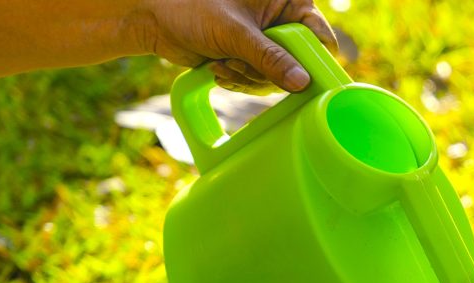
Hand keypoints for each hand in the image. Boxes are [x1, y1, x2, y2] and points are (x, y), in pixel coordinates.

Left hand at [128, 0, 337, 92]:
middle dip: (265, 70)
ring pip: (278, 77)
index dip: (311, 59)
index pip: (319, 35)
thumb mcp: (234, 33)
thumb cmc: (191, 9)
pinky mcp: (252, 58)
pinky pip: (261, 83)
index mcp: (286, 0)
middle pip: (298, 63)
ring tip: (221, 62)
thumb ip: (270, 58)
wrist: (155, 20)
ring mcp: (266, 41)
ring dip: (247, 77)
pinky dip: (240, 81)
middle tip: (237, 61)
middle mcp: (280, 19)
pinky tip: (218, 68)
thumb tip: (302, 82)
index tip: (299, 77)